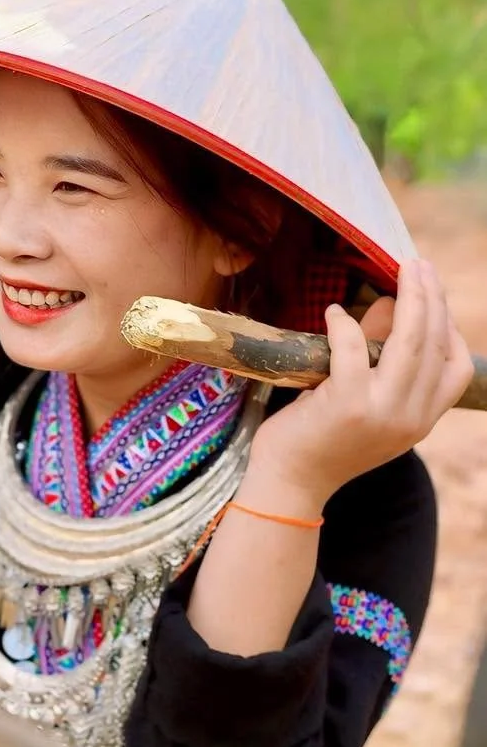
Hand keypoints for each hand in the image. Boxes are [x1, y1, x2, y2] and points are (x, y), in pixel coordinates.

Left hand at [247, 258, 473, 503]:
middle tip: (418, 264)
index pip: (456, 368)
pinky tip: (336, 311)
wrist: (290, 482)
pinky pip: (353, 349)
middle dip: (431, 297)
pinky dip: (346, 325)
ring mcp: (381, 412)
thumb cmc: (322, 438)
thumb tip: (389, 303)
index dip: (449, 326)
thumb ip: (383, 356)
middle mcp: (410, 418)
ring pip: (407, 342)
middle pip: (435, 344)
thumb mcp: (366, 401)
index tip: (434, 294)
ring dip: (408, 298)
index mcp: (421, 421)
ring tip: (401, 270)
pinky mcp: (346, 405)